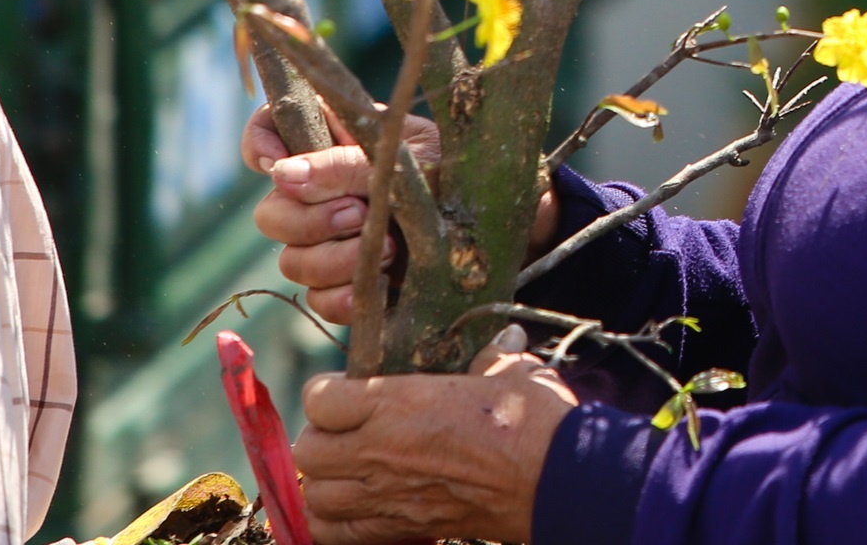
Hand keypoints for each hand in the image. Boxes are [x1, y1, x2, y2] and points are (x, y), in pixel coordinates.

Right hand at [243, 103, 561, 323]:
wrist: (510, 227)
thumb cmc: (465, 172)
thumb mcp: (413, 158)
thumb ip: (348, 164)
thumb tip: (280, 173)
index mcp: (337, 140)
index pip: (269, 129)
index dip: (260, 142)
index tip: (279, 162)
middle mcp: (326, 192)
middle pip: (270, 212)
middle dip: (308, 219)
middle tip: (358, 214)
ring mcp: (334, 242)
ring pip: (291, 260)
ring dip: (332, 258)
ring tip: (386, 249)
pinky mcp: (351, 286)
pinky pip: (319, 299)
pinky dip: (344, 295)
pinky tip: (379, 286)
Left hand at [295, 325, 578, 544]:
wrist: (558, 481)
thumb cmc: (535, 421)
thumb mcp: (510, 371)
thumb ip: (491, 356)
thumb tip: (501, 341)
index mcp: (398, 402)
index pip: (321, 397)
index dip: (329, 392)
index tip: (348, 390)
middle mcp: (380, 450)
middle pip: (308, 449)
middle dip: (322, 437)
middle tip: (347, 430)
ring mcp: (387, 496)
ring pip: (315, 496)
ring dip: (325, 482)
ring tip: (349, 470)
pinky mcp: (402, 530)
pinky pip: (336, 535)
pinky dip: (336, 524)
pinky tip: (358, 507)